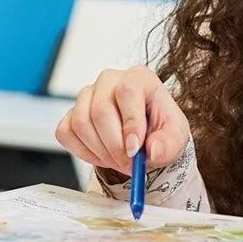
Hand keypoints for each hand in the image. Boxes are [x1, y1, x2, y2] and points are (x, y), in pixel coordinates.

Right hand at [54, 65, 189, 176]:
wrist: (146, 136)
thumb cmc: (160, 129)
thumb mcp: (176, 137)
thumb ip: (168, 144)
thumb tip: (153, 150)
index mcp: (139, 78)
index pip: (127, 91)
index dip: (130, 123)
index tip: (135, 150)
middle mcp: (109, 80)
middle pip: (100, 110)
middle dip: (114, 145)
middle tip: (128, 163)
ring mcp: (87, 95)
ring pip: (81, 123)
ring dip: (100, 151)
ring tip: (118, 159)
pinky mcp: (71, 112)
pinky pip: (65, 133)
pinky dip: (83, 152)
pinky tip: (102, 155)